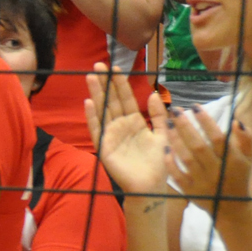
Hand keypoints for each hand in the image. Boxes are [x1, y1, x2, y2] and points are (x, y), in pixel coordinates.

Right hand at [85, 67, 172, 197]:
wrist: (150, 185)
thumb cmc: (157, 163)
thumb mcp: (162, 134)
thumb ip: (158, 115)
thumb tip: (153, 93)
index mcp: (135, 122)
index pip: (126, 98)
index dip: (120, 83)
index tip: (115, 67)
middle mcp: (121, 126)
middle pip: (112, 100)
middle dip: (105, 83)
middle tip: (98, 65)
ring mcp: (111, 135)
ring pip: (103, 110)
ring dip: (97, 94)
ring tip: (91, 77)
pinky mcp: (104, 147)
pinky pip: (97, 129)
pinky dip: (92, 117)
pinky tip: (88, 103)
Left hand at [166, 105, 251, 213]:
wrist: (231, 208)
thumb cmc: (239, 177)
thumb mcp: (249, 158)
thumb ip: (246, 138)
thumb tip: (235, 121)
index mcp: (232, 161)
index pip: (218, 138)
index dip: (206, 121)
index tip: (195, 106)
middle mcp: (216, 171)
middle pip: (199, 146)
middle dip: (186, 126)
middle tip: (175, 110)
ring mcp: (202, 182)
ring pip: (187, 159)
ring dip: (176, 140)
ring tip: (167, 123)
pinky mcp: (190, 191)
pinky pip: (177, 176)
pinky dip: (170, 162)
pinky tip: (164, 147)